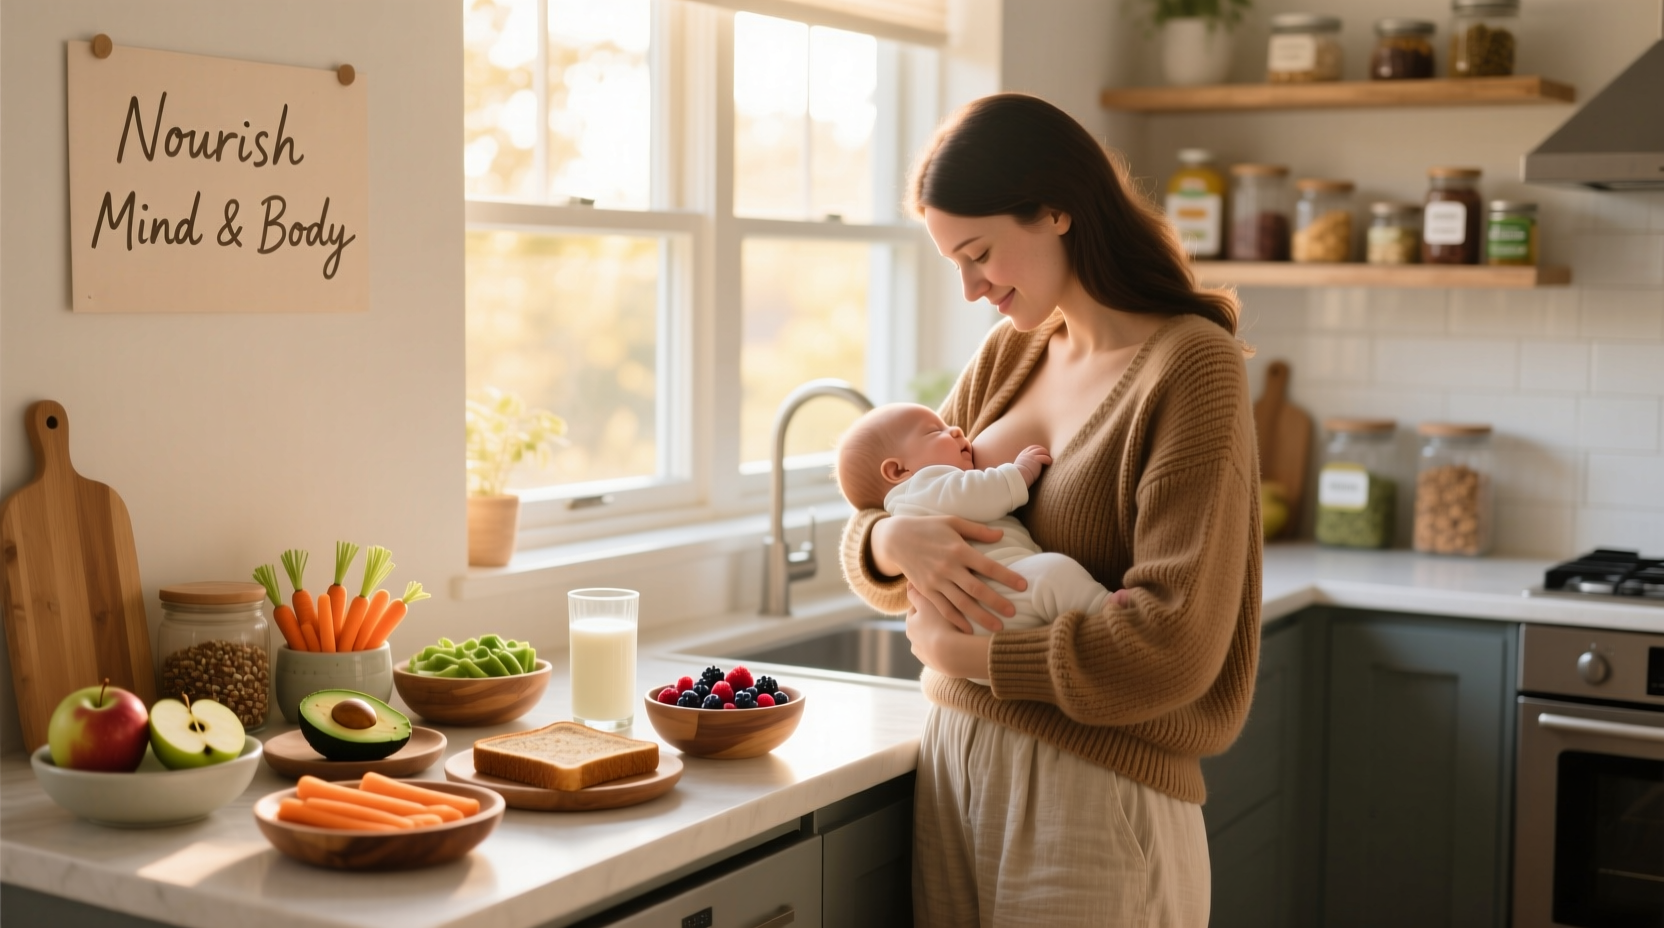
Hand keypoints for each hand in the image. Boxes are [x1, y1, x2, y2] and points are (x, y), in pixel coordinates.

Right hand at [872, 515, 1021, 632]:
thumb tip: (1001, 534)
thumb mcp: (953, 522)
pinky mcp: (926, 590)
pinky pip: (943, 608)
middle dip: (996, 602)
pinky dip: (956, 621)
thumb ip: (977, 530)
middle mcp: (948, 567)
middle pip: (977, 588)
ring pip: (962, 603)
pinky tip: (969, 630)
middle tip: (1014, 613)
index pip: (988, 566)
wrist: (896, 538)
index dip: (1006, 576)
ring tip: (998, 628)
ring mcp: (936, 581)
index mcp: (958, 549)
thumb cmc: (928, 527)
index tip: (1023, 585)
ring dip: (980, 617)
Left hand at [905, 586, 991, 679]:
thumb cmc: (941, 624)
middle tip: (952, 616)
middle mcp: (913, 639)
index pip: (917, 609)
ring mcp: (923, 654)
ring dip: (941, 637)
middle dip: (934, 621)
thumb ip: (918, 591)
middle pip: (923, 626)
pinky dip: (946, 649)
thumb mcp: (928, 602)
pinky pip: (941, 654)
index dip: (930, 603)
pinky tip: (957, 645)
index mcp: (911, 623)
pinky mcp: (935, 665)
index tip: (942, 600)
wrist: (952, 654)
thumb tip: (909, 582)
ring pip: (932, 641)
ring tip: (957, 632)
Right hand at [1013, 445, 1051, 485]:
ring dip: (1046, 454)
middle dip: (1042, 450)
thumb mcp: (1018, 469)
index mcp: (1022, 456)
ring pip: (1042, 450)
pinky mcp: (1036, 460)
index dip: (1036, 450)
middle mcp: (1026, 454)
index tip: (1040, 454)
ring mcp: (1031, 456)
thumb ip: (1022, 467)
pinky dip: (1048, 459)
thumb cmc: (1018, 476)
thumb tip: (1023, 471)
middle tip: (1046, 455)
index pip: (1030, 448)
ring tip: (1049, 460)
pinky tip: (1049, 463)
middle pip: (1036, 447)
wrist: (1017, 477)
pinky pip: (1045, 457)